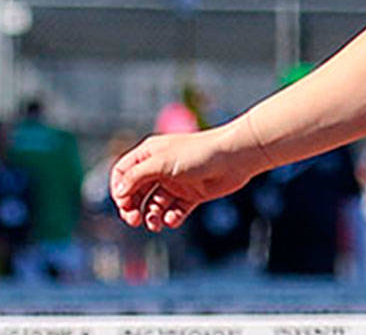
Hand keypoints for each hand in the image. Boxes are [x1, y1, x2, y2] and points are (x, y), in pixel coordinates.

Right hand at [110, 125, 257, 231]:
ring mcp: (177, 182)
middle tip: (134, 220)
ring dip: (151, 216)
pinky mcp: (192, 194)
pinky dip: (171, 218)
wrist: (235, 157)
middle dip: (132, 208)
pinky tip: (173, 219)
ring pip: (154, 205)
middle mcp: (161, 168)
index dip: (119, 189)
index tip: (123, 202)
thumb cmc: (198, 153)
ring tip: (155, 223)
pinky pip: (174, 211)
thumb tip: (117, 193)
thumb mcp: (161, 163)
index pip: (123, 173)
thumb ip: (135, 177)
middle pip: (136, 192)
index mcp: (150, 154)